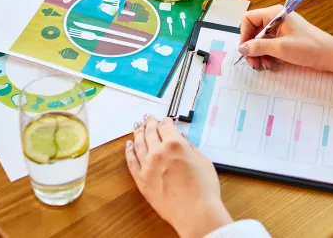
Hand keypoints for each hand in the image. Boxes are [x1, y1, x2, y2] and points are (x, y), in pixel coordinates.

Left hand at [125, 116, 232, 237]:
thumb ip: (190, 148)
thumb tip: (182, 141)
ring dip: (138, 133)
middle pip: (150, 132)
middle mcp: (158, 152)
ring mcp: (147, 166)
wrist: (195, 212)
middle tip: (149, 120)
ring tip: (138, 128)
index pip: (166, 126)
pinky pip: (131, 161)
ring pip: (138, 144)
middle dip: (150, 124)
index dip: (165, 121)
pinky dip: (129, 151)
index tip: (166, 120)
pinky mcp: (141, 180)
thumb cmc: (203, 190)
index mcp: (175, 145)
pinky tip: (129, 146)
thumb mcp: (203, 161)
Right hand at [238, 5, 332, 70]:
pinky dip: (267, 55)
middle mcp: (276, 18)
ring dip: (259, 53)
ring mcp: (282, 29)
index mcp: (275, 14)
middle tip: (253, 63)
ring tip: (263, 66)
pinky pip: (270, 45)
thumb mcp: (280, 48)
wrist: (331, 55)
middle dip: (251, 47)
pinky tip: (270, 65)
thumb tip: (241, 48)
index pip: (249, 18)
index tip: (246, 51)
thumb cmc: (309, 48)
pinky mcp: (286, 39)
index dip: (244, 34)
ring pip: (261, 40)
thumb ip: (258, 46)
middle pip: (253, 30)